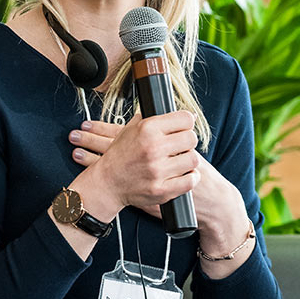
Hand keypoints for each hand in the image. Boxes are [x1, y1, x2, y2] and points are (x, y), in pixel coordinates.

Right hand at [69, 118, 243, 226]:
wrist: (106, 184)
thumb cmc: (118, 155)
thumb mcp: (130, 128)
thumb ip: (150, 118)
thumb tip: (170, 109)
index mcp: (147, 129)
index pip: (184, 119)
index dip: (186, 121)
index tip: (184, 124)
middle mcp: (154, 148)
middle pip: (191, 138)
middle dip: (187, 141)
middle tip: (181, 143)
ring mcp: (159, 170)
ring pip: (193, 159)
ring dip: (188, 159)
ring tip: (180, 160)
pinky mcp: (164, 189)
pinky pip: (190, 180)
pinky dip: (189, 178)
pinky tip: (182, 174)